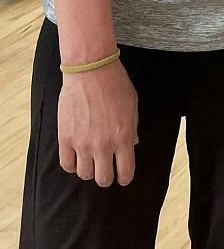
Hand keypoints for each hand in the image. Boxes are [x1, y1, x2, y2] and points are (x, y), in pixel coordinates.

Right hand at [58, 60, 138, 186]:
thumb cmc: (115, 84)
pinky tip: (76, 157)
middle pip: (103, 178)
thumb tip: (132, 145)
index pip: (125, 171)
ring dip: (89, 170)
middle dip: (107, 177)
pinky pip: (66, 164)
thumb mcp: (132, 105)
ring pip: (84, 174)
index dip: (125, 178)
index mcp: (123, 136)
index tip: (123, 176)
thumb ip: (132, 128)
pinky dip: (72, 165)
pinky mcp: (66, 138)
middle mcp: (103, 144)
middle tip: (106, 170)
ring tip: (91, 161)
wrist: (90, 70)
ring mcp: (83, 143)